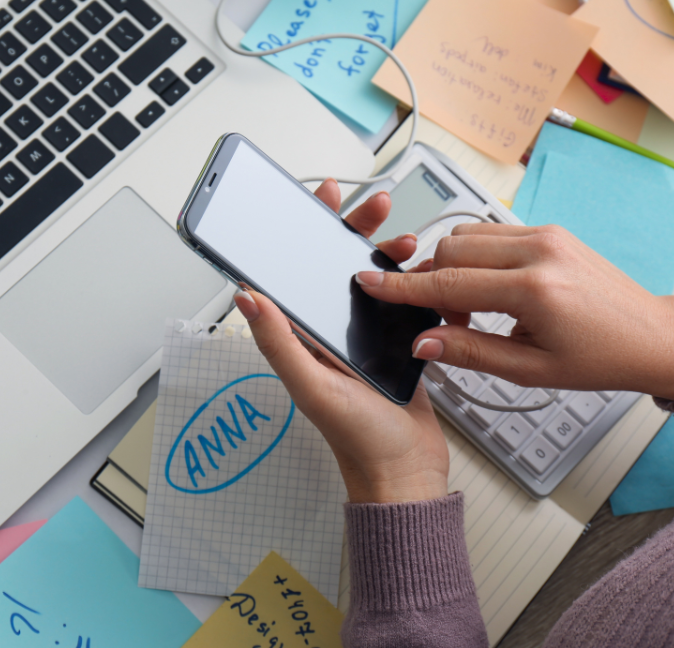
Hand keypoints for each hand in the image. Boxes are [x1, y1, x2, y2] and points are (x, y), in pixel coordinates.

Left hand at [234, 180, 449, 504]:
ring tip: (407, 242)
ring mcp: (365, 337)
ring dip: (388, 254)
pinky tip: (426, 272)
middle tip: (377, 207)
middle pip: (338, 266)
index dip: (308, 232)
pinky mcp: (397, 345)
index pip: (300, 272)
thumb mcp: (312, 387)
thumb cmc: (358, 440)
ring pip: (374, 280)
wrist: (408, 473)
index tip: (322, 200)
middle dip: (356, 230)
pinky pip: (403, 302)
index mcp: (305, 338)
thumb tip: (247, 298)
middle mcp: (331, 333)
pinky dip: (414, 283)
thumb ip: (280, 342)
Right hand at [358, 223, 673, 404]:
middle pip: (451, 250)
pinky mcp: (548, 231)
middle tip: (446, 320)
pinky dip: (474, 258)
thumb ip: (470, 353)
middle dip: (431, 281)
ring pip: (467, 236)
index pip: (448, 283)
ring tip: (469, 308)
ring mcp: (545, 235)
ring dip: (452, 267)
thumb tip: (422, 343)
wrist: (652, 336)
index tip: (368, 280)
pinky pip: (491, 234)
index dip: (401, 285)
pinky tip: (488, 290)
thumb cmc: (601, 358)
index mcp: (535, 290)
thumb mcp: (531, 371)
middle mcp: (539, 252)